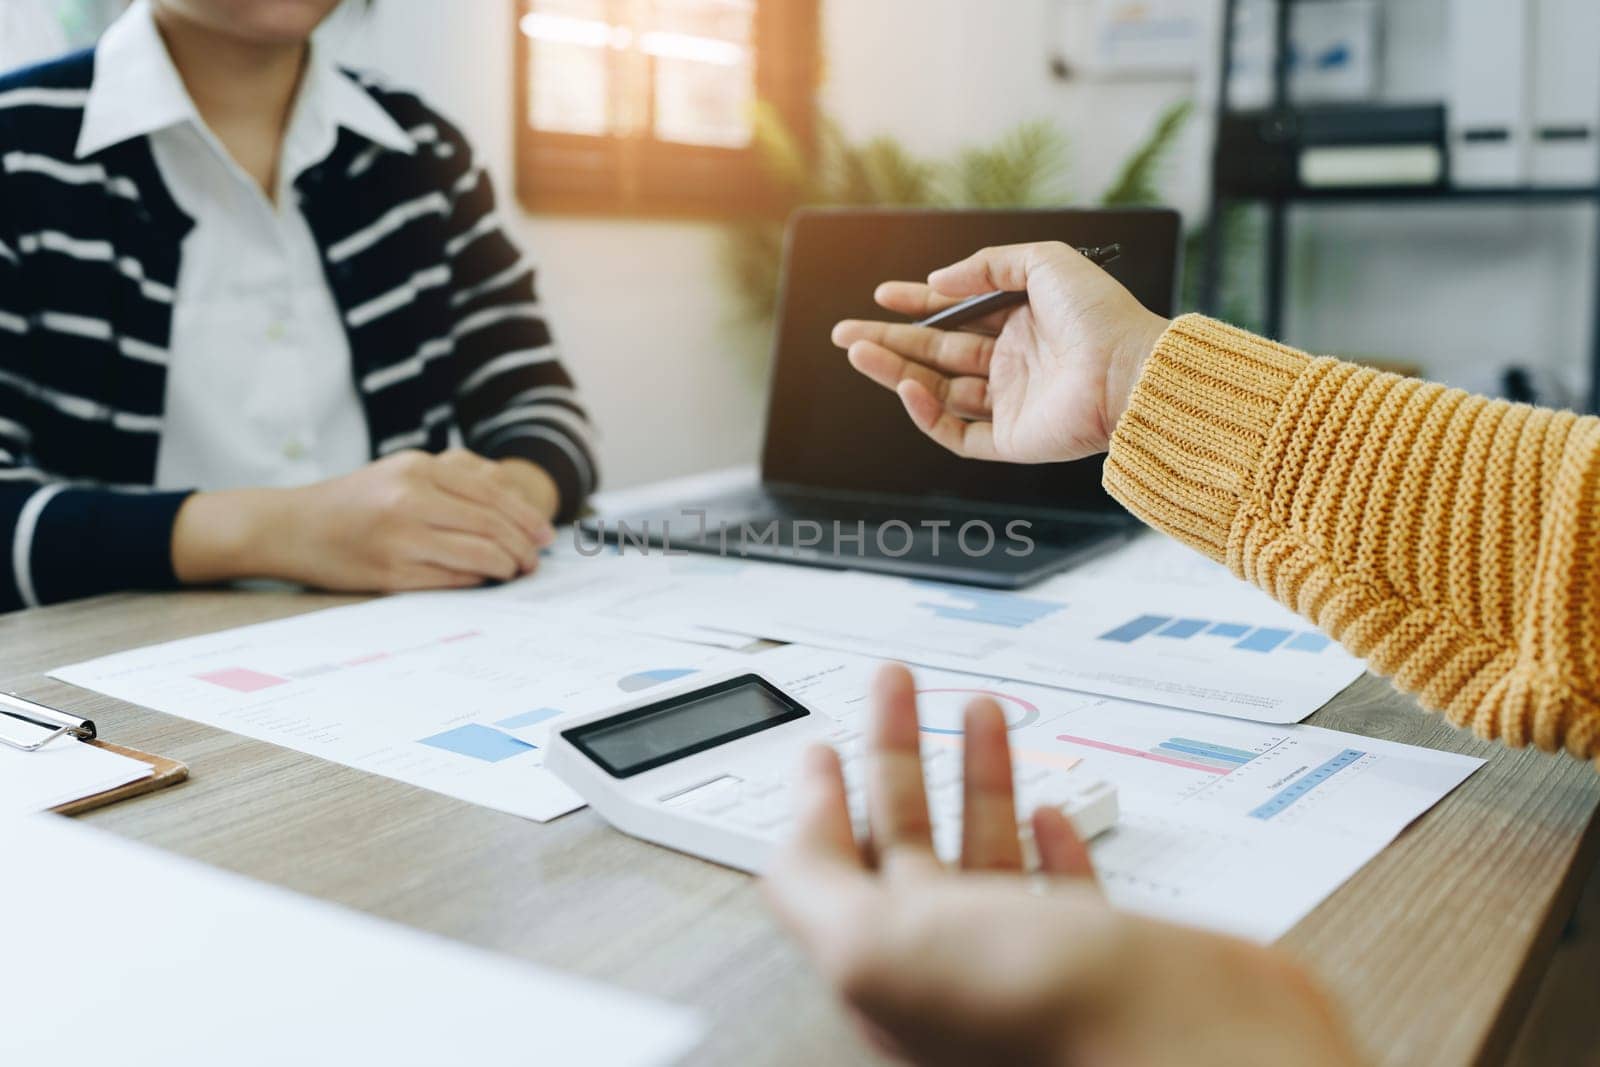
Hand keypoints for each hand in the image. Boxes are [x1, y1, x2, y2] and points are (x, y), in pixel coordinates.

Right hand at [173, 449, 558, 592]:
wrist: (292, 527)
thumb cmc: (354, 500)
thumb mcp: (400, 470)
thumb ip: (452, 475)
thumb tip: (509, 492)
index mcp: (416, 468)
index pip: (490, 492)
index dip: (525, 515)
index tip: (546, 533)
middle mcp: (409, 499)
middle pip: (490, 523)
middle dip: (523, 544)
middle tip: (537, 557)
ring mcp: (400, 538)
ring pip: (477, 553)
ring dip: (506, 565)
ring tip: (517, 570)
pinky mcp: (390, 573)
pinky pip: (450, 579)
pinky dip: (477, 579)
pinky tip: (487, 578)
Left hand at [763, 664, 1362, 1066]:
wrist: (1185, 1051)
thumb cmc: (1035, 1017)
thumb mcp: (874, 947)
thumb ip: (814, 885)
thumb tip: (796, 828)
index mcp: (891, 966)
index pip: (835, 872)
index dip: (822, 804)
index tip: (822, 747)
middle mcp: (956, 964)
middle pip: (908, 840)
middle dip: (897, 753)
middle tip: (898, 687)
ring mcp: (1032, 957)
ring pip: (987, 848)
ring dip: (976, 775)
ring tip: (978, 712)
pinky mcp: (1107, 955)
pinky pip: (1066, 890)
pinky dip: (1052, 842)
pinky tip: (1046, 810)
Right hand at [832, 242, 1170, 463]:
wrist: (1130, 369)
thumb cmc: (1099, 313)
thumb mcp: (1044, 262)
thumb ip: (987, 266)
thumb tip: (936, 283)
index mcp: (1022, 324)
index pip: (956, 317)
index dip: (917, 306)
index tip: (883, 297)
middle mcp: (1013, 365)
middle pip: (936, 354)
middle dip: (889, 342)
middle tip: (845, 334)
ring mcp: (1010, 404)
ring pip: (938, 391)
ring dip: (895, 372)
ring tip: (859, 353)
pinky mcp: (1010, 441)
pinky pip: (957, 433)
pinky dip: (927, 414)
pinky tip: (906, 388)